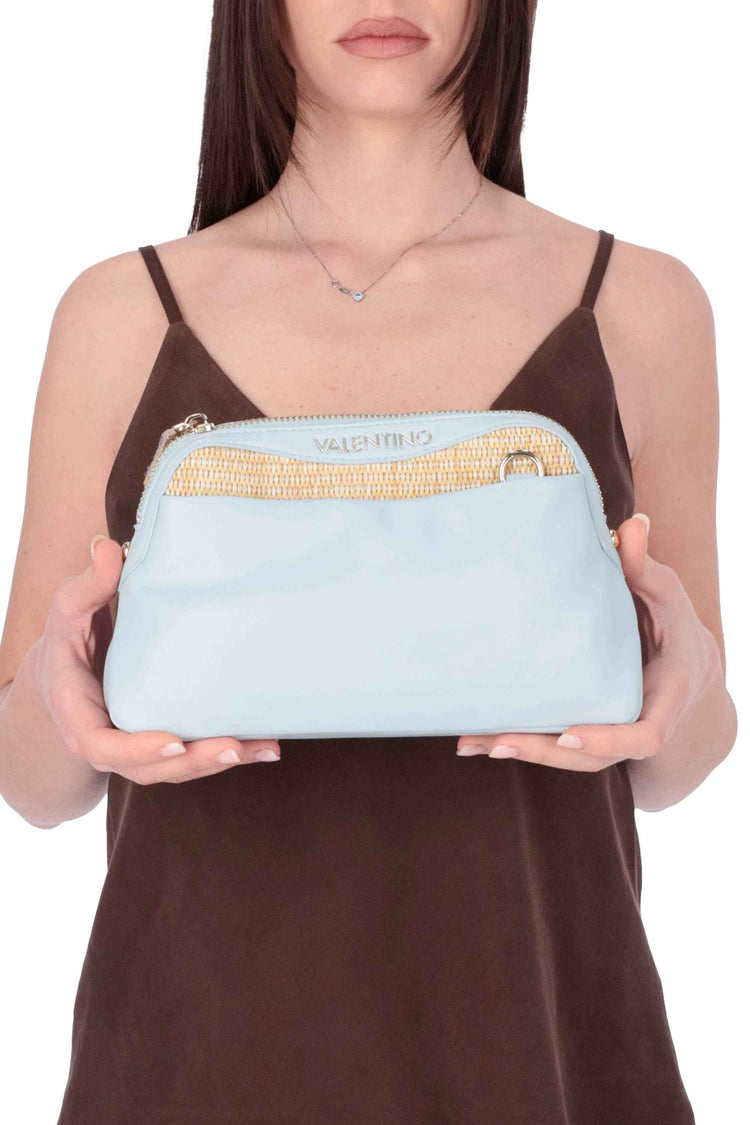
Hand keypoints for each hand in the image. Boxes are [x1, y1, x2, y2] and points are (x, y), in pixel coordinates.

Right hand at [36, 535, 281, 783]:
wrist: (69, 669)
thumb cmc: (70, 636)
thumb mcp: (70, 608)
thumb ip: (89, 583)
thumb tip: (107, 547)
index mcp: (77, 711)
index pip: (100, 744)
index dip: (137, 749)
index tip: (174, 743)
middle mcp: (106, 739)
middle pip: (147, 767)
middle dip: (193, 763)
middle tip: (233, 747)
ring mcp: (136, 746)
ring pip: (175, 769)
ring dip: (220, 762)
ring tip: (263, 747)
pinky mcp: (162, 741)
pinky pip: (191, 757)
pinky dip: (227, 755)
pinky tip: (265, 745)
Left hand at [455, 513, 719, 770]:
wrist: (688, 669)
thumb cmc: (673, 626)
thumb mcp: (666, 595)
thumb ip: (645, 567)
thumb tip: (635, 524)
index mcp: (664, 695)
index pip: (645, 734)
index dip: (609, 739)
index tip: (570, 734)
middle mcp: (637, 723)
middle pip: (593, 755)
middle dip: (544, 752)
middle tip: (499, 741)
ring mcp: (611, 733)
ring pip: (570, 758)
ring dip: (522, 751)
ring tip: (474, 742)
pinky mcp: (588, 730)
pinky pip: (556, 747)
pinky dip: (520, 744)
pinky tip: (478, 739)